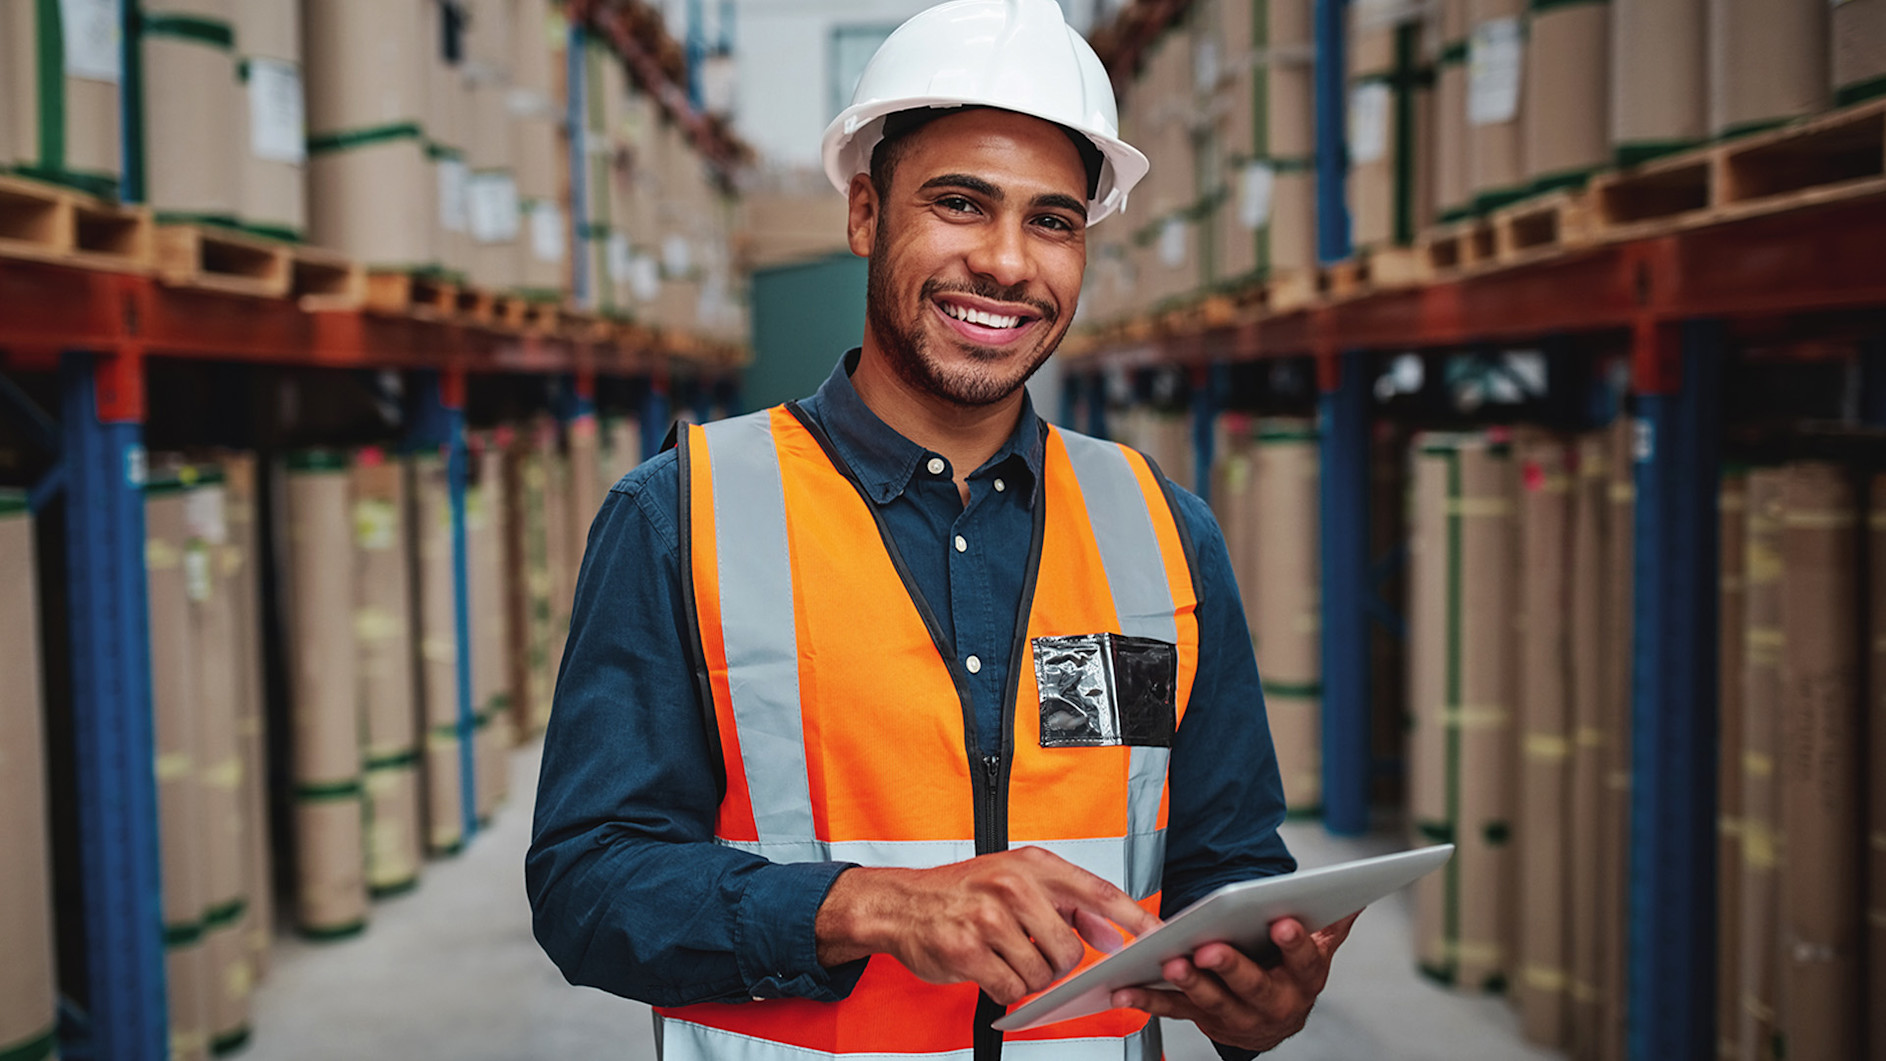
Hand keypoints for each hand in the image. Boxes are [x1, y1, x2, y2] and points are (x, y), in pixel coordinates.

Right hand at [815, 846, 1160, 1004]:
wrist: (901, 903)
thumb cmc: (962, 892)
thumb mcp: (1017, 881)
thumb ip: (1069, 905)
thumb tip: (1110, 933)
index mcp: (1033, 865)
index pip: (1098, 891)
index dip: (1133, 917)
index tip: (1159, 935)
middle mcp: (1012, 885)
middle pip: (1069, 949)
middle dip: (1057, 963)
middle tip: (1034, 952)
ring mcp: (989, 917)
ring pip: (1040, 973)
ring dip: (1027, 977)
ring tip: (1004, 956)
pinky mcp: (967, 949)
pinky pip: (1010, 989)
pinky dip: (1004, 989)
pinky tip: (989, 969)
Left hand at [1109, 911, 1358, 1052]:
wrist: (1274, 1021)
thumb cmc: (1291, 973)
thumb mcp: (1317, 951)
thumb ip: (1331, 924)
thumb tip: (1355, 895)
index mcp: (1304, 980)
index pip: (1303, 961)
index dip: (1293, 943)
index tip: (1281, 922)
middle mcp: (1274, 1003)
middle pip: (1254, 986)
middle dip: (1232, 967)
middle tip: (1211, 948)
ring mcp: (1237, 1016)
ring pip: (1213, 1001)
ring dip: (1190, 983)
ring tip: (1171, 962)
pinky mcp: (1204, 1020)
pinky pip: (1175, 1011)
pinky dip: (1148, 1002)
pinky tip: (1126, 990)